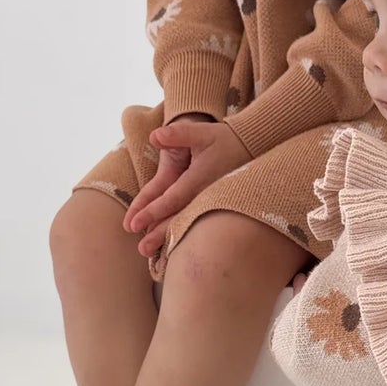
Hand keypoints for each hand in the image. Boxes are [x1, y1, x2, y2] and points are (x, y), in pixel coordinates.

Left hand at [123, 117, 249, 257]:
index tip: (133, 224)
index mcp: (200, 178)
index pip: (172, 199)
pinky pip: (193, 219)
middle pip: (178, 217)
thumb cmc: (225, 139)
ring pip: (185, 222)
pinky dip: (178, 231)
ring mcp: (210, 202)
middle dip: (159, 234)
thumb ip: (178, 134)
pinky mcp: (212, 205)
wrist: (253, 148)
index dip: (153, 211)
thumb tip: (155, 136)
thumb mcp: (202, 133)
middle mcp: (205, 194)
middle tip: (141, 249)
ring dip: (166, 237)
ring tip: (147, 252)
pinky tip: (167, 244)